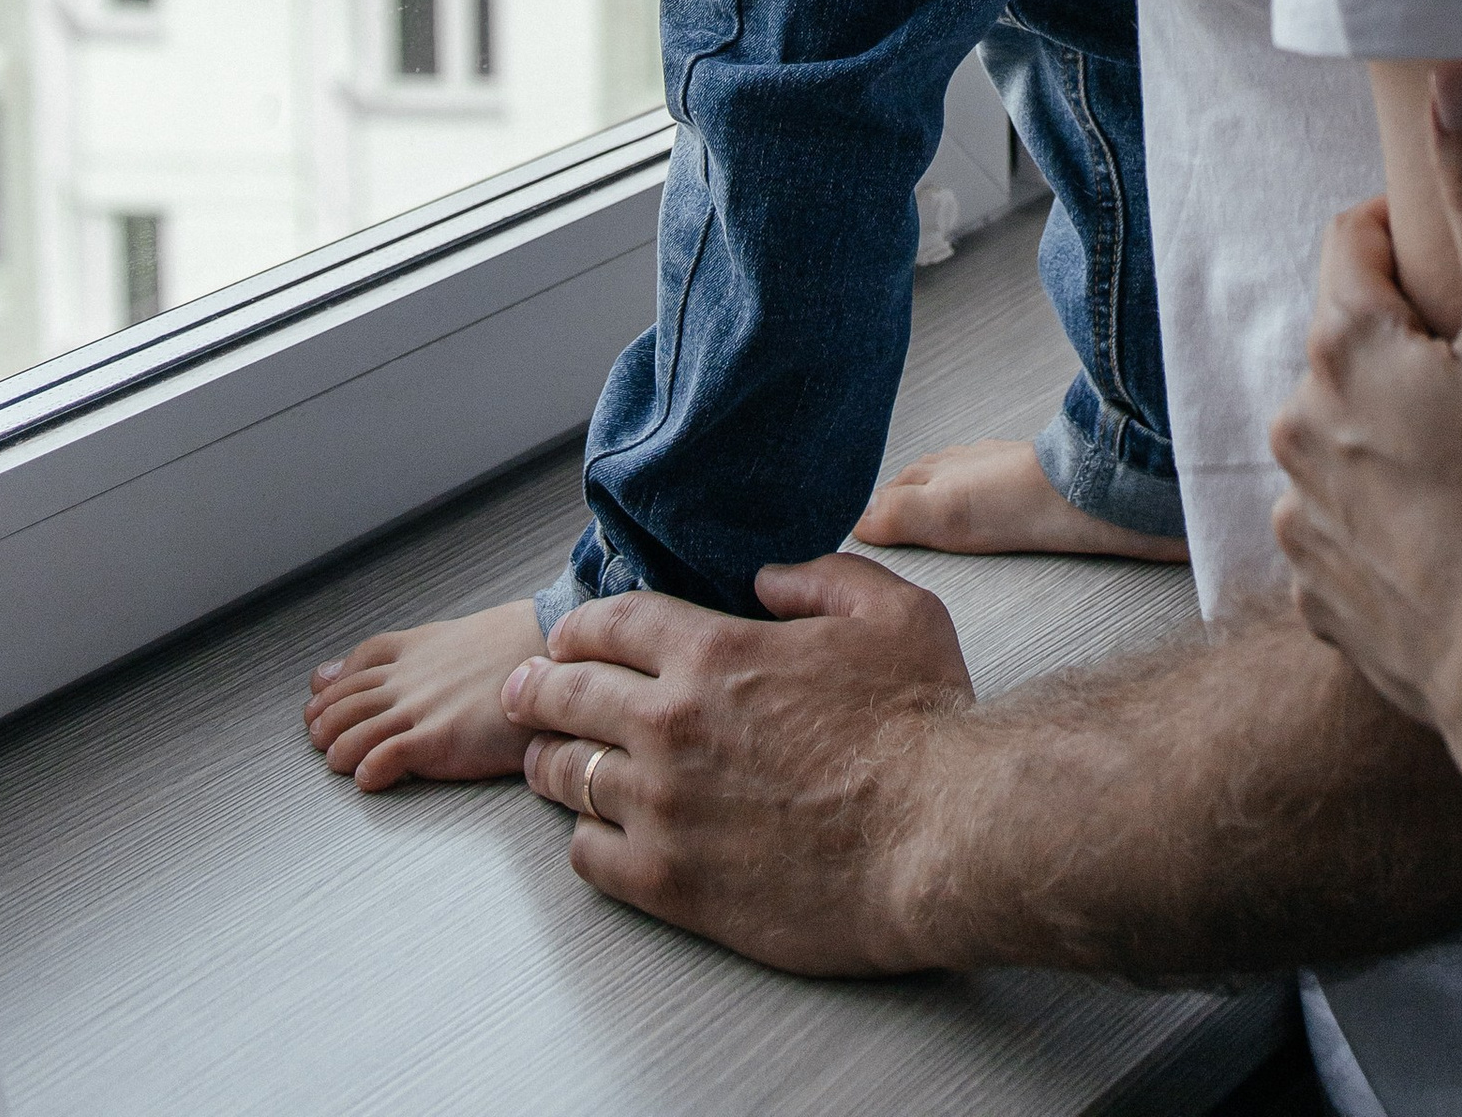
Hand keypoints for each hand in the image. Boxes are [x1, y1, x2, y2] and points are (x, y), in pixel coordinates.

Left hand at [502, 555, 972, 971]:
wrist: (939, 836)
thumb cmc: (923, 723)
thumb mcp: (893, 611)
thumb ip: (822, 578)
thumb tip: (767, 580)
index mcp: (716, 653)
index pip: (611, 625)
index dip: (579, 626)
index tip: (565, 637)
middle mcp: (672, 725)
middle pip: (567, 697)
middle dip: (537, 688)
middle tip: (523, 693)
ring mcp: (665, 808)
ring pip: (567, 775)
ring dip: (549, 760)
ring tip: (545, 759)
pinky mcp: (672, 883)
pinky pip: (590, 854)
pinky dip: (582, 835)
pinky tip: (592, 829)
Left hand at [1270, 64, 1461, 869]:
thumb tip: (1455, 77)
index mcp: (1343, 347)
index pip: (1347, 240)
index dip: (1406, 237)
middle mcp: (1297, 423)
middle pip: (1345, 342)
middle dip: (1402, 341)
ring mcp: (1299, 518)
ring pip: (1339, 435)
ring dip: (1387, 434)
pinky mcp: (1315, 597)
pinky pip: (1342, 528)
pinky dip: (1382, 521)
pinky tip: (1446, 540)